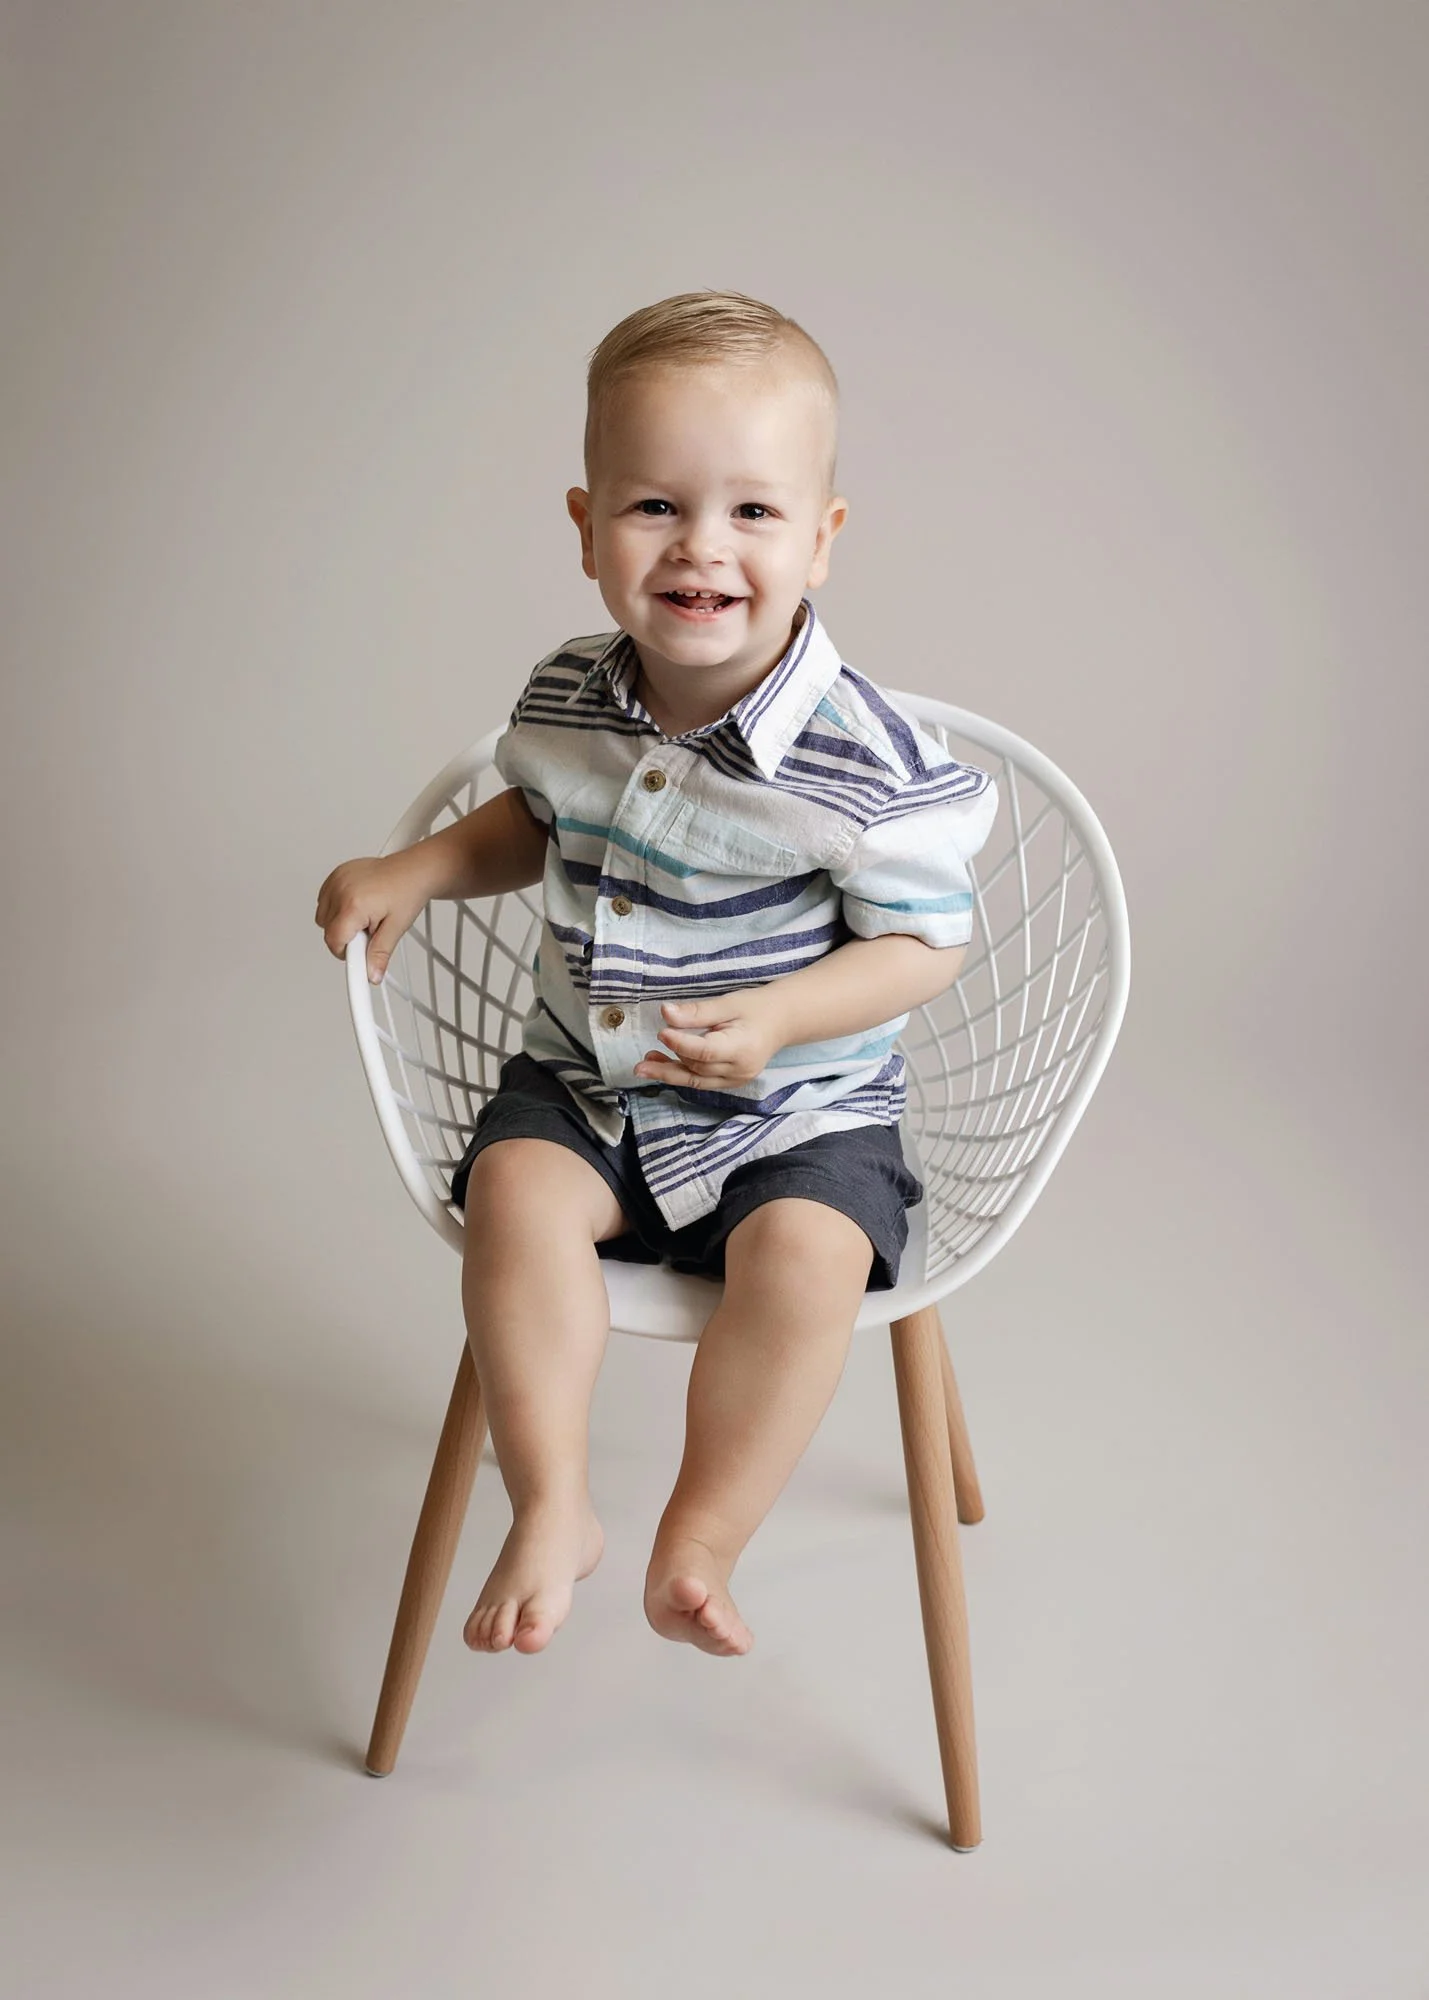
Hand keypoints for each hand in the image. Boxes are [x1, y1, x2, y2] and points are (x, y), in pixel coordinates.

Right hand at [314, 851, 431, 982]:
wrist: (414, 870)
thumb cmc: (408, 892)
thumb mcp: (397, 928)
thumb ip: (380, 954)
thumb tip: (372, 975)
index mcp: (354, 904)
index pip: (334, 941)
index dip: (347, 953)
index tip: (360, 957)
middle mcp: (341, 890)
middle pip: (327, 931)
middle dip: (346, 938)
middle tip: (370, 931)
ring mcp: (336, 880)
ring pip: (322, 917)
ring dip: (339, 923)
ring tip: (366, 917)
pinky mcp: (336, 875)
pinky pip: (324, 900)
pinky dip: (336, 908)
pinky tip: (357, 907)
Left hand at [633, 989, 784, 1089]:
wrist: (781, 1022)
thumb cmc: (755, 1008)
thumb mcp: (727, 1003)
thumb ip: (696, 1012)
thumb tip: (665, 1013)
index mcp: (742, 1048)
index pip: (705, 1051)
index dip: (681, 1044)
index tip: (661, 1032)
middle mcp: (740, 1070)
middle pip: (698, 1068)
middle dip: (671, 1060)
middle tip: (642, 1058)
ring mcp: (736, 1080)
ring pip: (696, 1080)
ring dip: (670, 1072)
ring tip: (644, 1065)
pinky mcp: (731, 1082)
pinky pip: (702, 1082)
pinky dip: (682, 1074)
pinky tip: (664, 1066)